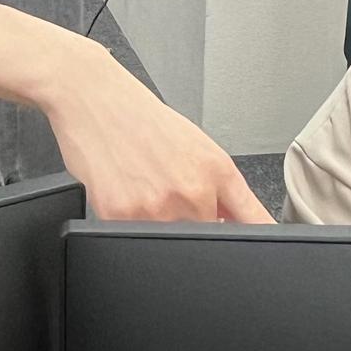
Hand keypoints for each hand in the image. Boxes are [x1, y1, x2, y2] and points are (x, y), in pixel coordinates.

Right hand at [40, 37, 273, 223]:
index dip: (258, 240)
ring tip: (145, 189)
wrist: (93, 97)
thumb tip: (240, 226)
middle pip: (207, 238)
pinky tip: (124, 191)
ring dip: (160, 226)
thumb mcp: (197, 144)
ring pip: (170, 244)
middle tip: (169, 192)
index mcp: (216, 171)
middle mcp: (191, 191)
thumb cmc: (142, 118)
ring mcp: (156, 208)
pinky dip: (130, 222)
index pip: (252, 222)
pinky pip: (133, 238)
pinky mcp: (120, 216)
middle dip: (196, 226)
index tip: (257, 253)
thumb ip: (224, 190)